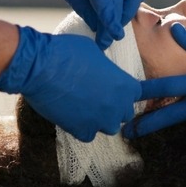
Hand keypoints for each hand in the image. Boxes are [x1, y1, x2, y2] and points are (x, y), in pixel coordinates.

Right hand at [0, 26, 139, 141]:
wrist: (40, 66)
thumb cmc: (68, 52)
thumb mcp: (97, 53)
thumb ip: (108, 69)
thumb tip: (103, 71)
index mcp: (127, 86)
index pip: (144, 94)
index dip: (132, 92)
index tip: (135, 90)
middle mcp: (119, 106)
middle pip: (125, 113)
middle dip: (114, 105)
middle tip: (96, 94)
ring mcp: (101, 121)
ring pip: (107, 126)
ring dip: (99, 118)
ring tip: (82, 104)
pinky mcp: (82, 131)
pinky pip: (88, 134)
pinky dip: (80, 126)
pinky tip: (70, 113)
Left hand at [29, 0, 151, 48]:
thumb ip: (80, 4)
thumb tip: (98, 26)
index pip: (104, 1)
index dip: (107, 23)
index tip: (107, 40)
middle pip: (119, 1)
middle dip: (112, 25)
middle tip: (104, 42)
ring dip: (128, 11)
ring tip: (114, 23)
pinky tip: (125, 4)